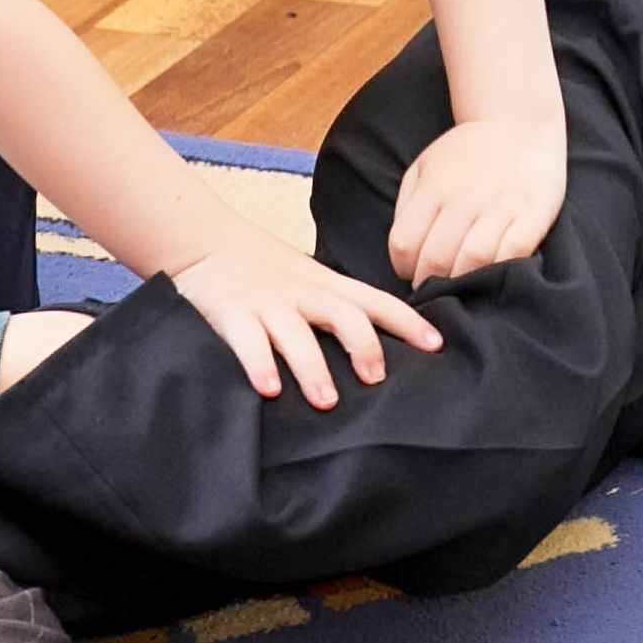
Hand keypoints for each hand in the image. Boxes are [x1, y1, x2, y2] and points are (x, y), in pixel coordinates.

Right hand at [172, 226, 443, 409]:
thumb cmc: (266, 271)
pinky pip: (246, 341)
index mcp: (326, 286)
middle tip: (376, 379)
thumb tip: (380, 350)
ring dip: (312, 367)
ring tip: (327, 401)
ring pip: (295, 334)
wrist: (206, 241)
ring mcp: (267, 305)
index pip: (375, 301)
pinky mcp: (231, 315)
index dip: (407, 322)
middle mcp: (302, 294)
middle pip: (342, 314)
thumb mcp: (310, 282)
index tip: (436, 345)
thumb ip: (339, 308)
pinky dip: (258, 364)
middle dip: (363, 345)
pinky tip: (269, 390)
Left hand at [388, 115, 567, 287]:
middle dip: (429, 282)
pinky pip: (512, 255)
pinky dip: (497, 271)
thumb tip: (404, 253)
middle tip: (435, 284)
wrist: (520, 124)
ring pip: (473, 262)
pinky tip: (490, 272)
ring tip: (460, 283)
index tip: (410, 270)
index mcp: (434, 187)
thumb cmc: (468, 152)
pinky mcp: (533, 216)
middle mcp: (465, 198)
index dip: (402, 266)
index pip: (404, 244)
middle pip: (436, 259)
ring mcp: (501, 207)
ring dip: (462, 283)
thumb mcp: (425, 166)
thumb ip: (408, 206)